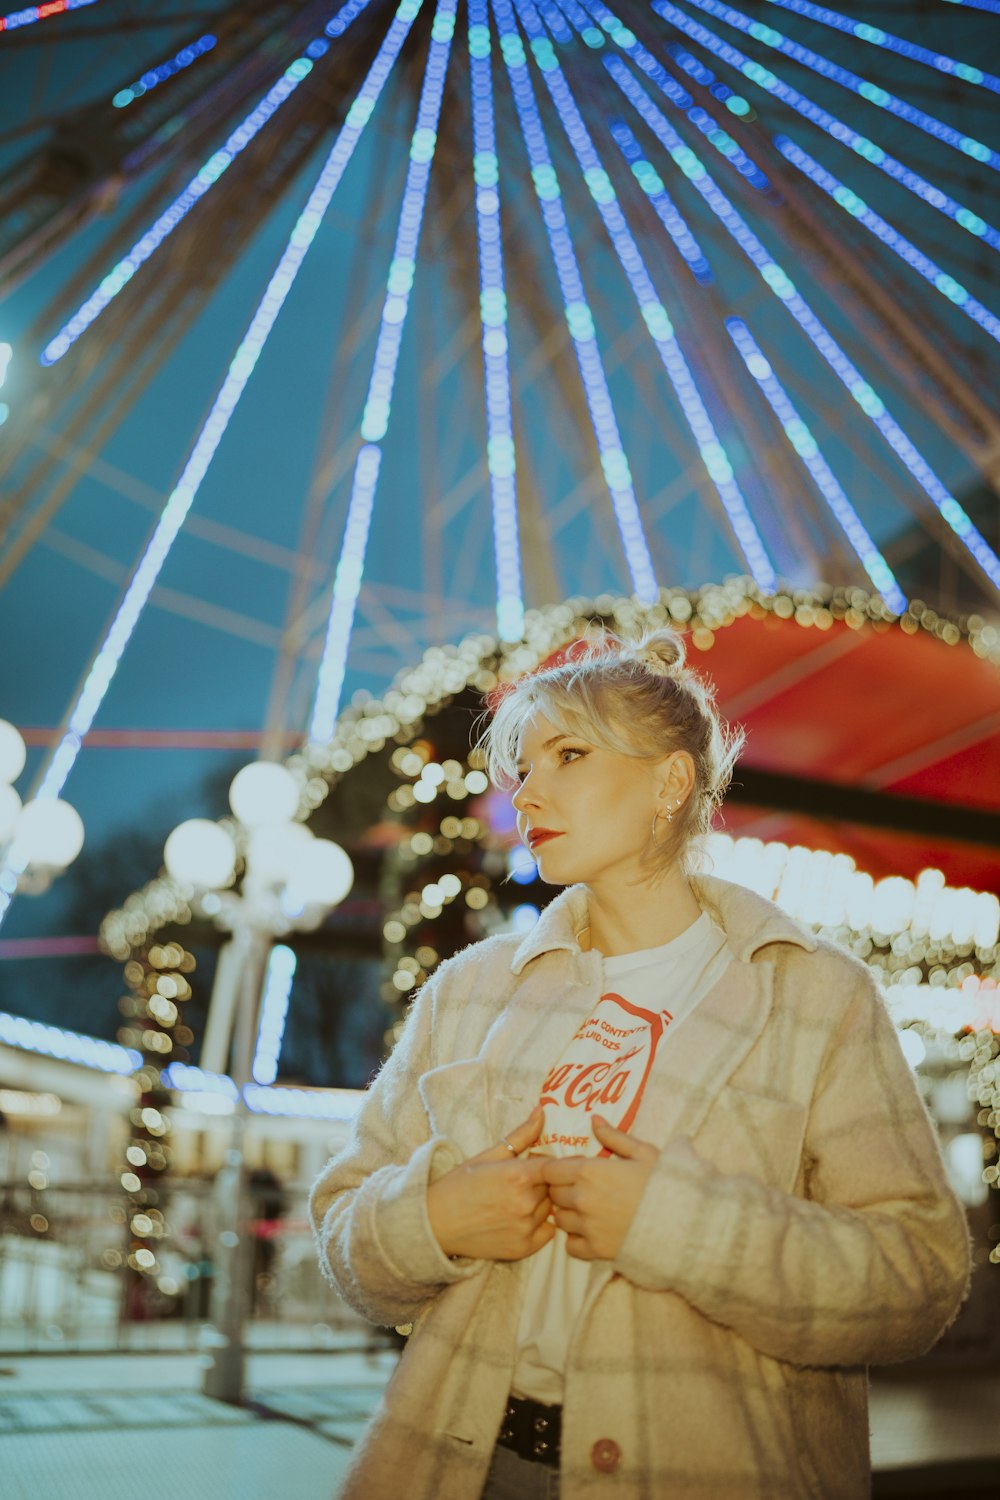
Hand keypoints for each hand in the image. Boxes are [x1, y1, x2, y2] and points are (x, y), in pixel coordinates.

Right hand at [427, 1106, 554, 1261]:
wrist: (436, 1223)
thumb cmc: (459, 1185)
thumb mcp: (488, 1155)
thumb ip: (521, 1135)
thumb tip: (542, 1111)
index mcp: (518, 1176)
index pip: (554, 1166)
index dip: (546, 1164)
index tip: (536, 1165)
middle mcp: (526, 1203)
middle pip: (553, 1187)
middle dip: (542, 1182)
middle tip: (520, 1183)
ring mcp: (526, 1228)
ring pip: (550, 1208)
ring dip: (540, 1203)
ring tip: (514, 1201)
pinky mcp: (524, 1248)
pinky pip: (547, 1231)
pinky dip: (539, 1224)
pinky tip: (518, 1219)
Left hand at [540, 1115, 658, 1260]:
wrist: (683, 1222)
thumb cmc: (664, 1182)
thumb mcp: (642, 1152)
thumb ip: (613, 1136)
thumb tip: (594, 1119)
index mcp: (589, 1171)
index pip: (549, 1170)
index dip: (557, 1169)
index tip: (571, 1170)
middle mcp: (581, 1199)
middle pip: (553, 1194)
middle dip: (562, 1189)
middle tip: (581, 1188)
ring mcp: (587, 1226)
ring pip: (560, 1219)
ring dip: (568, 1214)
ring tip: (587, 1210)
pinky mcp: (596, 1250)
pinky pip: (571, 1246)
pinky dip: (576, 1240)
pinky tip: (591, 1232)